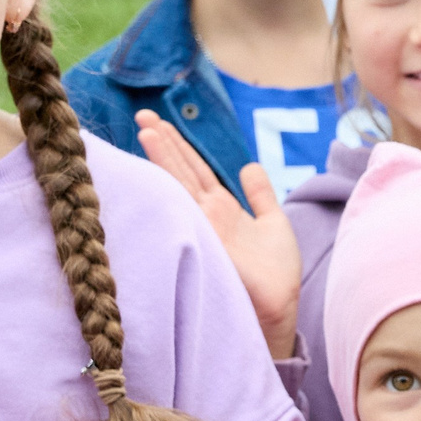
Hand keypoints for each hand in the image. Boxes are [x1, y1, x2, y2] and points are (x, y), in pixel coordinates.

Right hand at [137, 110, 303, 360]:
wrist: (278, 308)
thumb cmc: (275, 275)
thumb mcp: (273, 223)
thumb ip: (260, 194)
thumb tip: (249, 166)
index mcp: (221, 208)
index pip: (194, 169)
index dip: (178, 145)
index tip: (158, 120)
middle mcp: (206, 214)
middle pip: (180, 170)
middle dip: (163, 141)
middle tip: (142, 113)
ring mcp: (202, 225)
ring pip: (178, 182)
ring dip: (163, 156)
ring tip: (146, 128)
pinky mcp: (204, 239)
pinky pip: (184, 208)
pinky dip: (171, 187)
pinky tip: (156, 168)